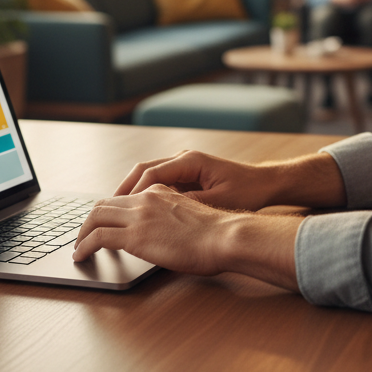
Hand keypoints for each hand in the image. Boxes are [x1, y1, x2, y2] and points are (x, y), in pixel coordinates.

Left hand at [73, 185, 232, 271]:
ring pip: (95, 217)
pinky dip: (84, 247)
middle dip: (89, 221)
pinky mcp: (134, 236)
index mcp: (161, 192)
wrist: (224, 237)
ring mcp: (139, 216)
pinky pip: (97, 238)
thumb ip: (173, 218)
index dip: (108, 212)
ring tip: (78, 249)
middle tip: (83, 237)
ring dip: (82, 234)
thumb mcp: (192, 217)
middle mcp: (146, 198)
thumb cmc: (217, 234)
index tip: (102, 225)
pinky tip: (81, 257)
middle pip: (103, 204)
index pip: (124, 197)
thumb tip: (166, 235)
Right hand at [114, 149, 345, 210]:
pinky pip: (159, 181)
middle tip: (105, 210)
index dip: (131, 192)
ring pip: (149, 174)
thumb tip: (162, 213)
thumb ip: (189, 205)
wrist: (266, 184)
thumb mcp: (218, 202)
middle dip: (123, 189)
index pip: (151, 173)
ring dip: (132, 191)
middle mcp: (184, 158)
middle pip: (143, 170)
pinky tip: (138, 211)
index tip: (116, 208)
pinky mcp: (188, 174)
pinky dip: (145, 193)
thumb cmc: (247, 191)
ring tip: (115, 211)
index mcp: (190, 161)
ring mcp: (185, 165)